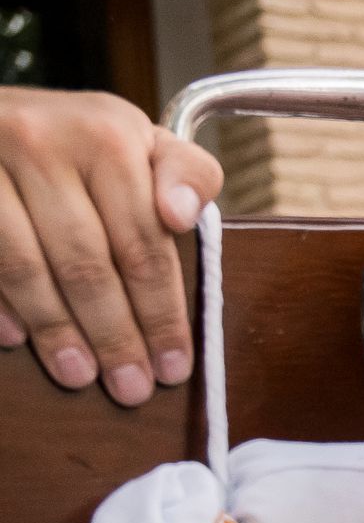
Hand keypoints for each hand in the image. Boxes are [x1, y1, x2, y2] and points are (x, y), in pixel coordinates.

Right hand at [0, 87, 223, 404]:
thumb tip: (182, 215)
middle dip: (114, 335)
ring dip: (55, 331)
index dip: (162, 312)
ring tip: (79, 376)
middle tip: (131, 388)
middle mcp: (41, 142)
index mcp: (107, 135)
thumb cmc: (83, 142)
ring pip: (25, 267)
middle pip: (86, 263)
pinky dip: (0, 304)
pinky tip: (17, 339)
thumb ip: (186, 174)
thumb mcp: (144, 143)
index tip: (175, 365)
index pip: (143, 243)